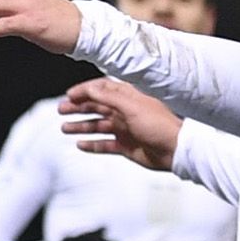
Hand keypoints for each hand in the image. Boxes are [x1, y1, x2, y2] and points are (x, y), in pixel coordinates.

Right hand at [59, 77, 182, 170]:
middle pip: (96, 107)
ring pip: (97, 126)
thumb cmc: (161, 126)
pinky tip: (80, 144)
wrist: (177, 151)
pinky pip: (104, 144)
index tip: (69, 95)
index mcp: (130, 98)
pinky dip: (92, 144)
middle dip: (78, 108)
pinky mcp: (126, 146)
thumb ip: (109, 97)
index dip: (85, 91)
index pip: (102, 89)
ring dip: (80, 126)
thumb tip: (89, 88)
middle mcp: (126, 112)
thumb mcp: (133, 106)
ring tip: (65, 128)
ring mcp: (125, 129)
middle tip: (62, 110)